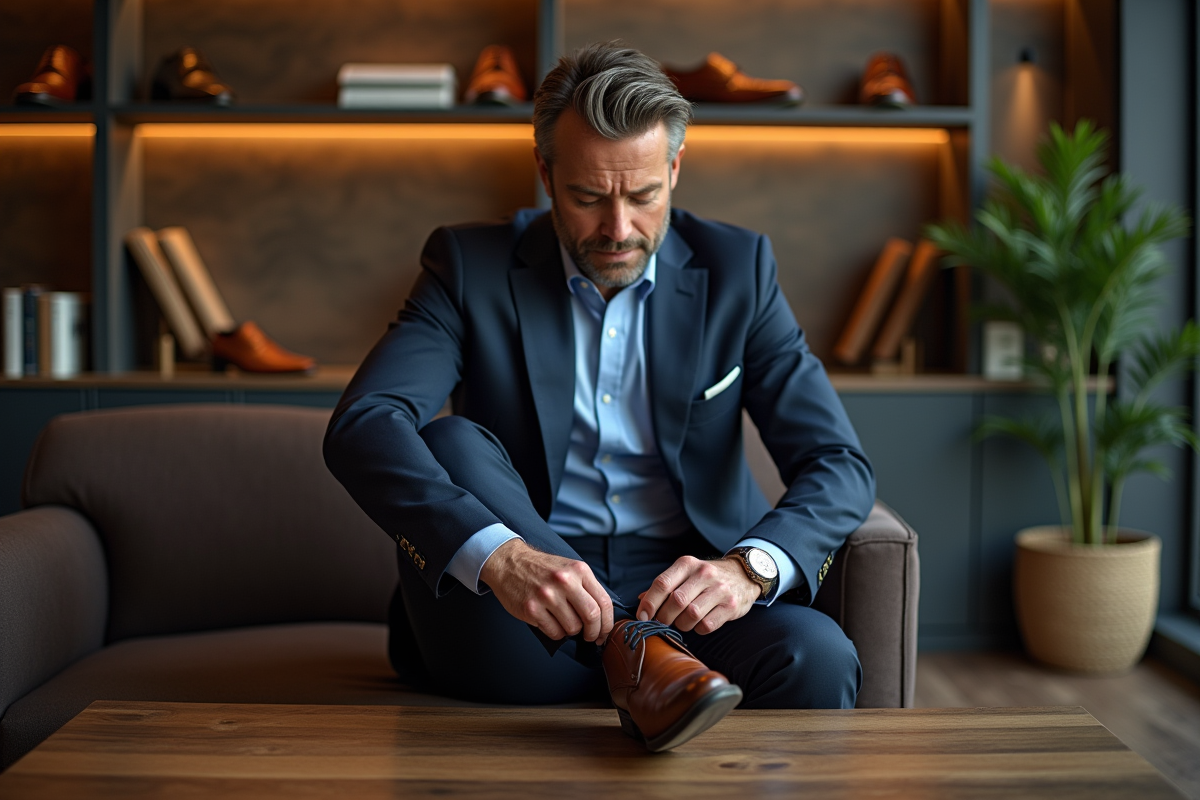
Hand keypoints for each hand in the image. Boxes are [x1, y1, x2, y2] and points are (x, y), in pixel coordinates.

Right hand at [480, 539, 613, 643]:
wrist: (509, 563)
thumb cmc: (541, 568)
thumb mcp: (569, 568)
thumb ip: (586, 587)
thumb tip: (602, 616)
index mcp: (578, 570)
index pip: (603, 601)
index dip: (607, 623)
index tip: (604, 632)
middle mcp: (564, 581)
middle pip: (591, 616)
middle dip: (594, 632)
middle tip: (590, 636)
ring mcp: (547, 596)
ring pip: (573, 628)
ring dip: (571, 631)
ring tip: (563, 622)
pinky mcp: (532, 609)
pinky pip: (554, 632)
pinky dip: (556, 633)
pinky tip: (550, 622)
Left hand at [636, 556, 760, 634]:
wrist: (743, 574)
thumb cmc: (708, 577)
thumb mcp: (686, 573)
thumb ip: (665, 585)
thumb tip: (641, 600)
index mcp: (687, 564)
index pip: (662, 583)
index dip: (649, 603)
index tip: (642, 616)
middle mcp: (704, 574)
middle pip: (676, 601)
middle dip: (664, 617)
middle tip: (663, 621)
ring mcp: (720, 589)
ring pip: (691, 615)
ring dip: (682, 624)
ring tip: (683, 622)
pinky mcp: (731, 606)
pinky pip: (707, 624)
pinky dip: (698, 629)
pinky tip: (699, 623)